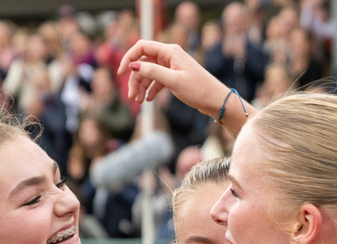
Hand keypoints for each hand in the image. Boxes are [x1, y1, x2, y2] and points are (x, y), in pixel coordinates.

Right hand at [119, 40, 255, 131]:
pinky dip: (151, 89)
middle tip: (131, 97)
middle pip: (144, 63)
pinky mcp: (175, 77)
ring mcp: (172, 67)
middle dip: (135, 79)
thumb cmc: (198, 90)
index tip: (120, 73)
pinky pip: (158, 80)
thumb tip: (133, 65)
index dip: (129, 58)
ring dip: (141, 86)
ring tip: (138, 102)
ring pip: (150, 73)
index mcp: (170, 52)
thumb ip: (153, 72)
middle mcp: (170, 57)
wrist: (216, 101)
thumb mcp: (173, 81)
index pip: (142, 47)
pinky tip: (147, 100)